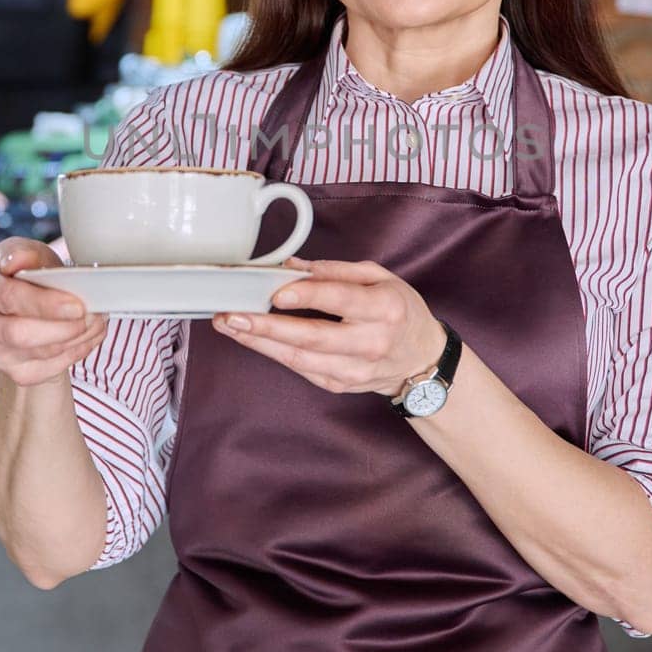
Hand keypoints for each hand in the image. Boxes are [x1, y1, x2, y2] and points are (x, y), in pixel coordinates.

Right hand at [0, 238, 106, 386]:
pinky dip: (76, 352)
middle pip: (18, 334)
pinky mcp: (15, 372)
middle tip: (90, 315)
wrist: (27, 309)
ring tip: (96, 320)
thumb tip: (17, 261)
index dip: (43, 303)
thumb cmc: (27, 275)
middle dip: (61, 327)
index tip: (75, 305)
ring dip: (75, 338)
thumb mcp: (28, 254)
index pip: (7, 297)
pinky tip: (88, 335)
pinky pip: (49, 369)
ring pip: (38, 353)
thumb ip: (23, 253)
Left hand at [211, 257, 445, 397]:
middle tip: (232, 315)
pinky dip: (273, 354)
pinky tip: (252, 339)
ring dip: (260, 343)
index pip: (340, 301)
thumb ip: (337, 270)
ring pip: (300, 359)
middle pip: (312, 337)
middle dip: (267, 327)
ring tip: (230, 325)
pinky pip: (301, 369)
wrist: (421, 360)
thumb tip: (293, 266)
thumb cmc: (399, 311)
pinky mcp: (340, 385)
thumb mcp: (381, 278)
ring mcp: (355, 369)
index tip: (275, 292)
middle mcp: (371, 342)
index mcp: (385, 308)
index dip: (306, 296)